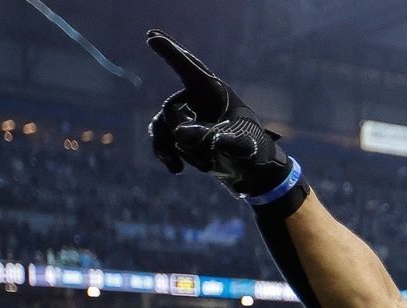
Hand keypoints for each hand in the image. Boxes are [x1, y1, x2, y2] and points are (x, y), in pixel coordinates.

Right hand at [146, 29, 289, 195]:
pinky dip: (167, 154)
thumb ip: (209, 137)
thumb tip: (179, 134)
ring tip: (192, 164)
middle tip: (152, 35)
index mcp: (217, 94)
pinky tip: (176, 170)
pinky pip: (165, 138)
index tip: (151, 37)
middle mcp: (203, 100)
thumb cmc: (253, 154)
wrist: (255, 174)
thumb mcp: (238, 146)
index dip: (171, 54)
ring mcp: (193, 116)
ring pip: (164, 122)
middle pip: (179, 76)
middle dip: (169, 55)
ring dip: (170, 144)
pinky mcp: (187, 134)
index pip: (190, 70)